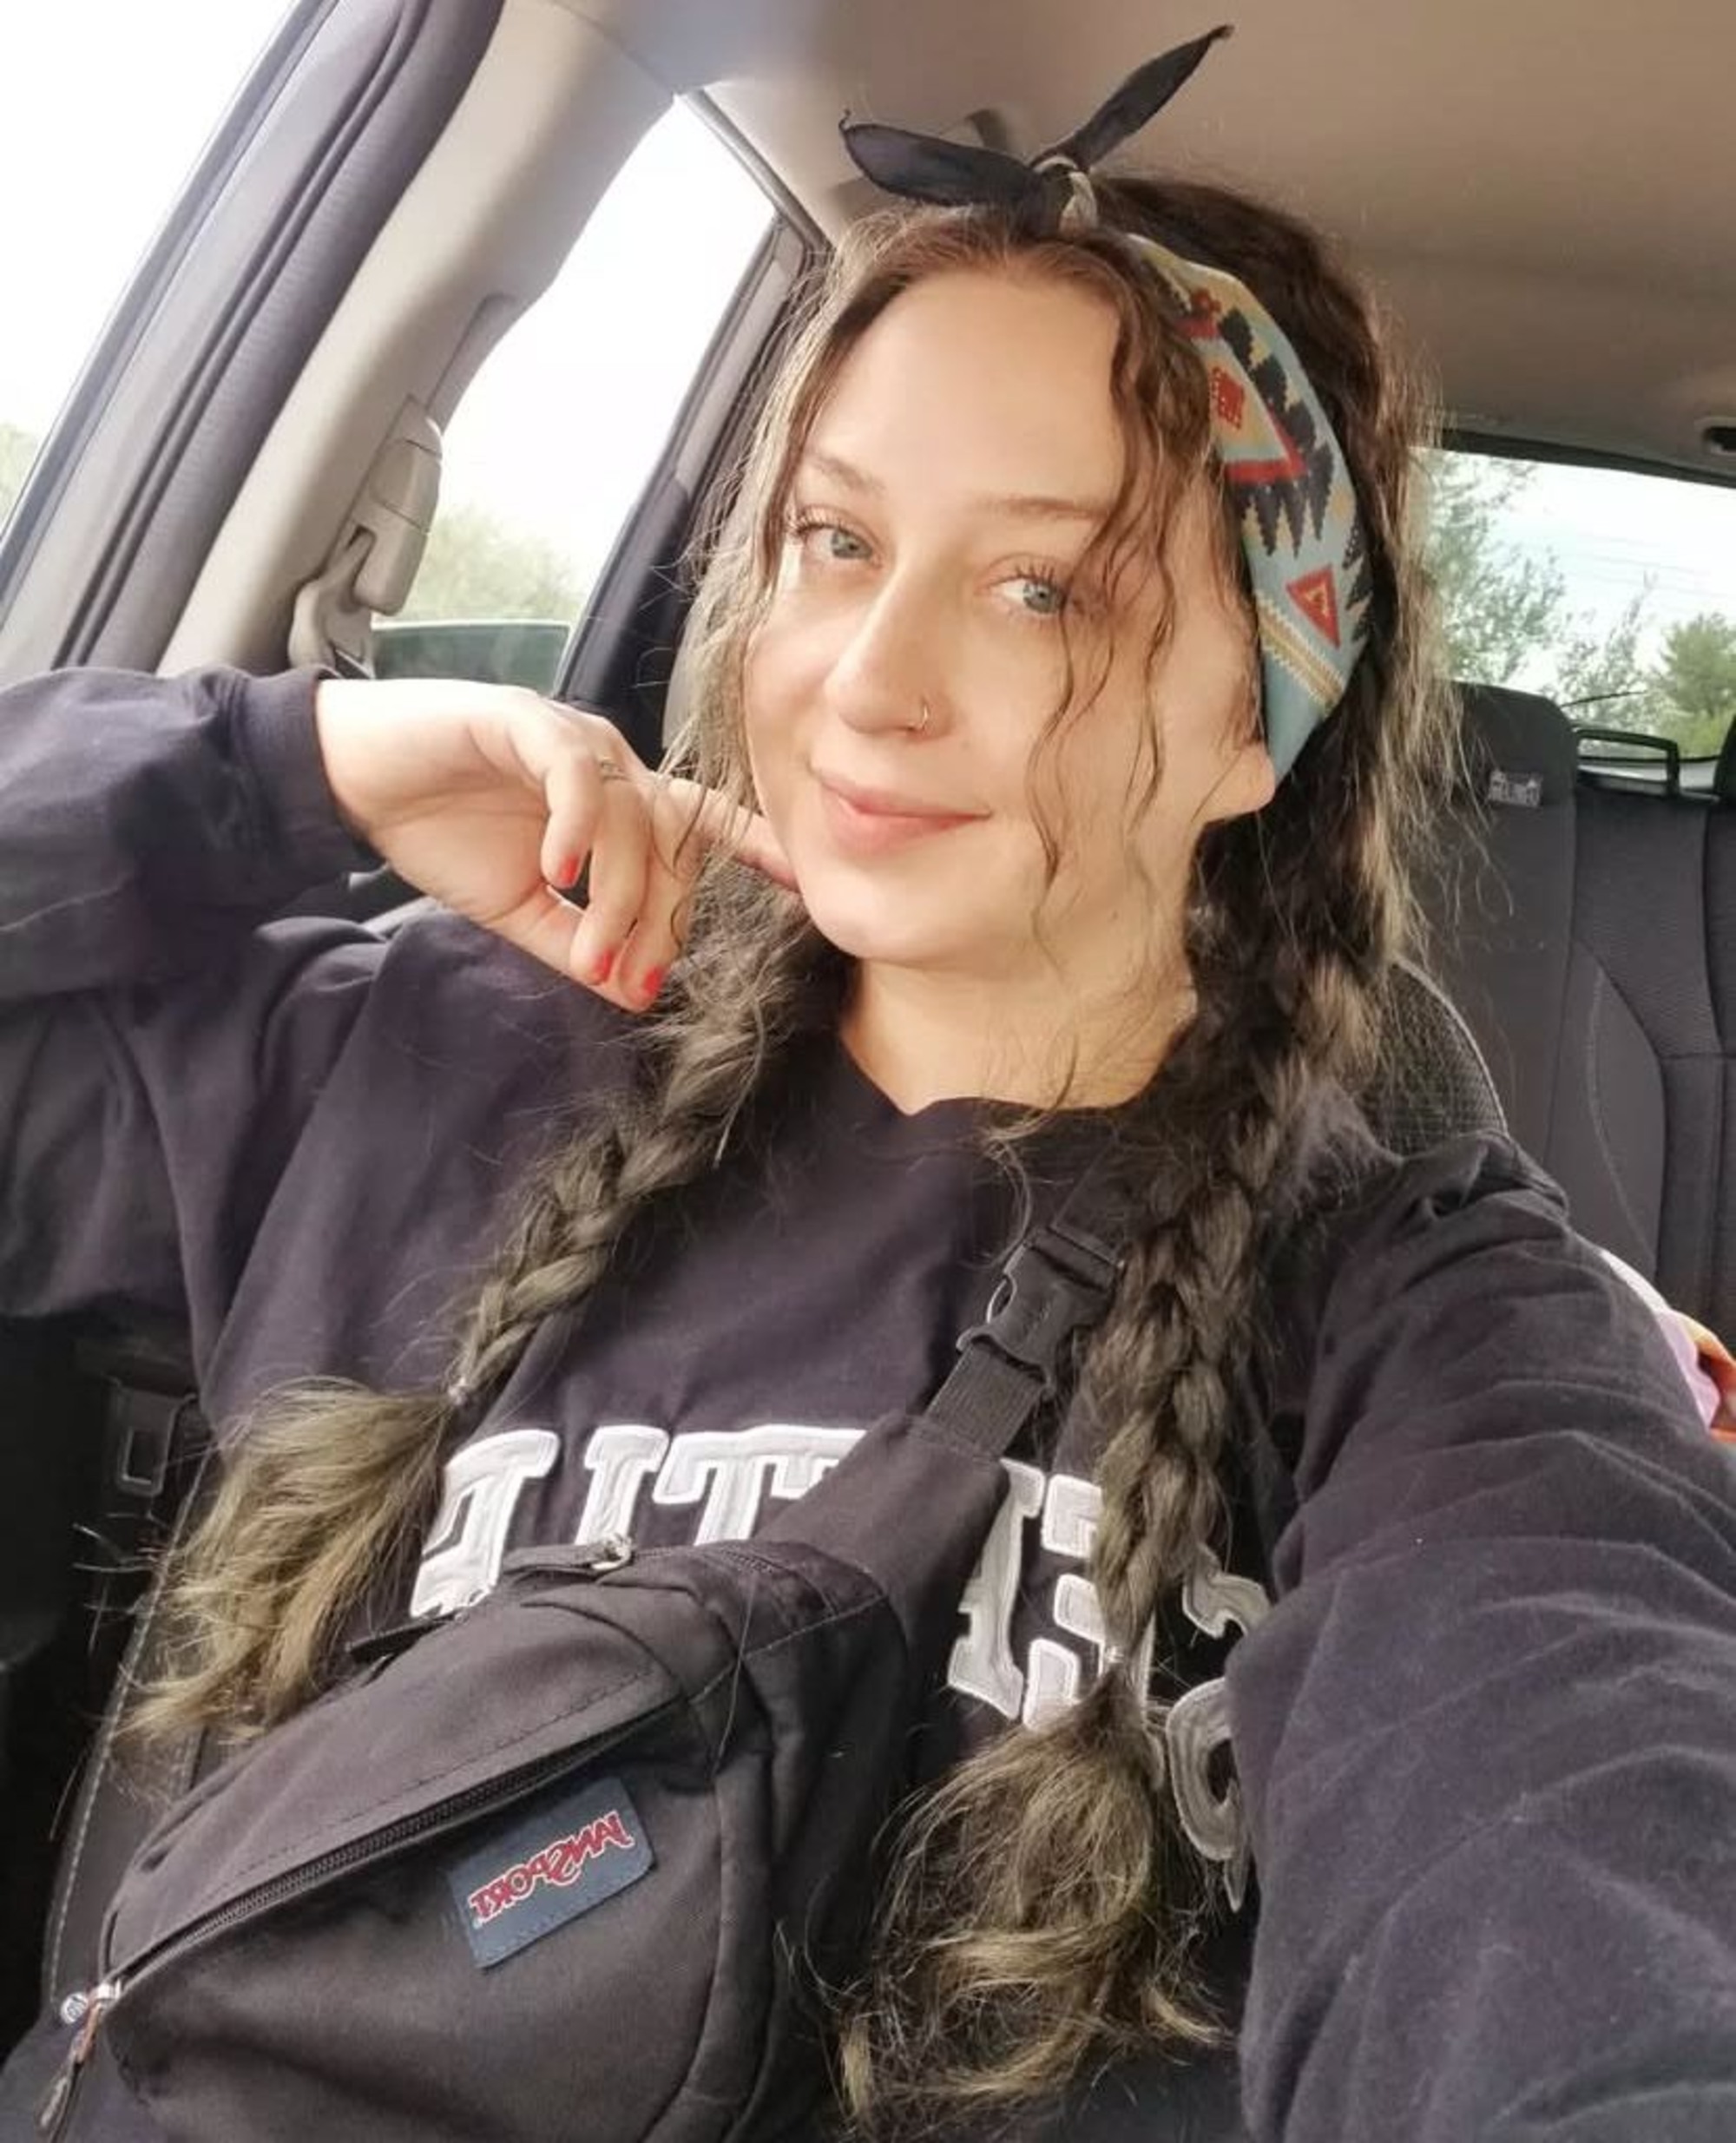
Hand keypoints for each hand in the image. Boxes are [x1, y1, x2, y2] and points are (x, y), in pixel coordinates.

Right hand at [312, 677, 792, 1006]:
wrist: (357, 781)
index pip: (703, 821)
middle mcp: (609, 764)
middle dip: (658, 917)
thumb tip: (636, 993)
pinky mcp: (522, 721)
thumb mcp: (518, 908)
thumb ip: (576, 942)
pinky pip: (574, 772)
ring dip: (617, 894)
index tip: (803, 887)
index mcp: (617, 803)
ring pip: (630, 815)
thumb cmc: (441, 831)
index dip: (755, 848)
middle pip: (671, 838)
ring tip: (589, 951)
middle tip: (631, 977)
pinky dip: (576, 826)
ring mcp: (571, 737)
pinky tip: (560, 872)